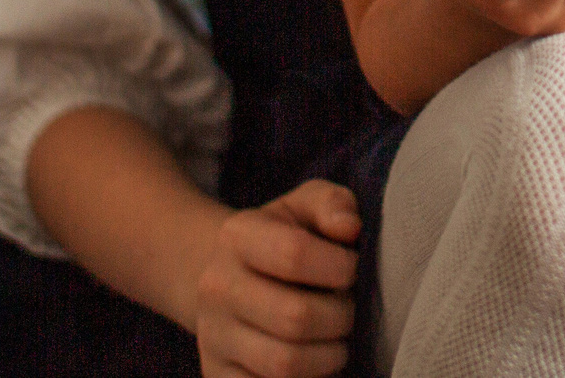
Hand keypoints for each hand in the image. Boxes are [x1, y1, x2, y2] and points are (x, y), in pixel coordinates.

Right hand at [191, 179, 360, 377]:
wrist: (227, 278)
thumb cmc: (282, 238)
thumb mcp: (306, 206)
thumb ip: (333, 203)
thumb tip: (349, 228)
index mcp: (237, 236)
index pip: (295, 253)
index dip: (339, 266)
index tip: (351, 269)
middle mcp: (216, 287)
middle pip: (295, 317)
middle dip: (340, 316)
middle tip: (348, 309)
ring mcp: (213, 336)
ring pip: (285, 364)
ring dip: (329, 356)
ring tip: (336, 338)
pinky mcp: (216, 375)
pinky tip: (313, 361)